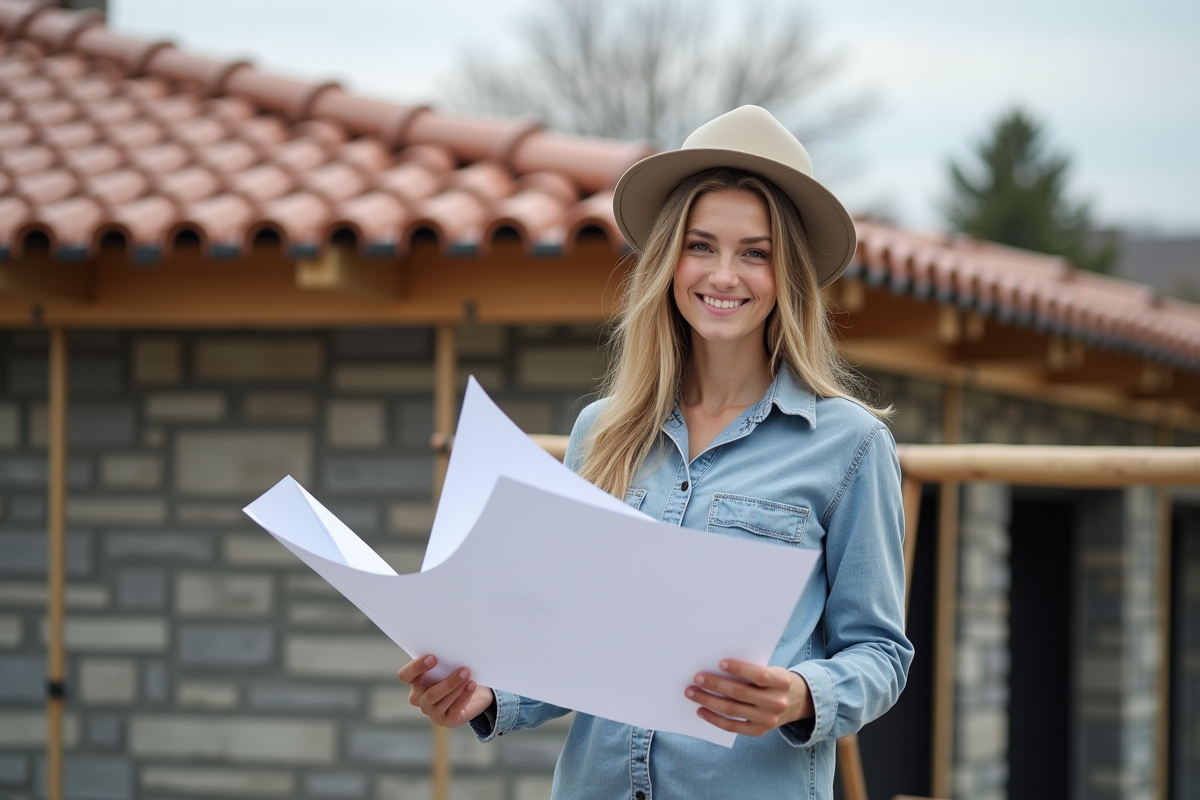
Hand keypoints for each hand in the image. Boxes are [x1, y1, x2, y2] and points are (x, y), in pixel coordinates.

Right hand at [398, 655, 494, 727]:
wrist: (476, 693)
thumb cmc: (456, 674)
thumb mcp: (448, 666)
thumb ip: (443, 661)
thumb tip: (451, 651)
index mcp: (415, 682)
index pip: (406, 675)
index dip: (417, 667)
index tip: (434, 658)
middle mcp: (420, 699)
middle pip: (429, 693)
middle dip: (448, 681)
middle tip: (464, 669)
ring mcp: (432, 712)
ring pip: (441, 701)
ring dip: (456, 687)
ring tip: (468, 676)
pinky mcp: (447, 721)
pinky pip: (454, 709)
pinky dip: (464, 696)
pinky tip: (472, 685)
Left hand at [685, 658, 812, 736]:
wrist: (797, 702)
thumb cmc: (775, 680)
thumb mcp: (772, 671)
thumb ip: (751, 670)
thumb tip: (716, 666)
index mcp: (781, 682)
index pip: (759, 675)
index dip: (740, 669)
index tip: (720, 662)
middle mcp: (776, 702)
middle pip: (740, 693)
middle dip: (715, 684)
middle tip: (697, 677)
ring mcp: (767, 719)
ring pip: (732, 710)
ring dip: (708, 700)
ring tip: (692, 692)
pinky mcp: (758, 731)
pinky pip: (732, 727)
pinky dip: (714, 718)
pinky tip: (701, 710)